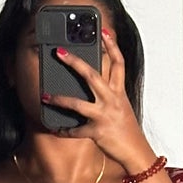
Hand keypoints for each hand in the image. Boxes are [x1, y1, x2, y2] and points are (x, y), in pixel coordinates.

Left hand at [44, 27, 155, 176]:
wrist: (136, 151)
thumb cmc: (127, 128)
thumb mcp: (121, 105)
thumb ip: (110, 91)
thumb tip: (95, 79)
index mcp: (119, 91)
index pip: (118, 63)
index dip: (112, 45)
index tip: (103, 31)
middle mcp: (113, 100)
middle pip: (93, 75)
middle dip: (75, 62)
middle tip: (60, 52)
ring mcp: (105, 116)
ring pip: (79, 104)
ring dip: (60, 100)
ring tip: (45, 95)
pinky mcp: (98, 132)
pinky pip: (77, 131)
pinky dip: (65, 130)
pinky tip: (55, 129)